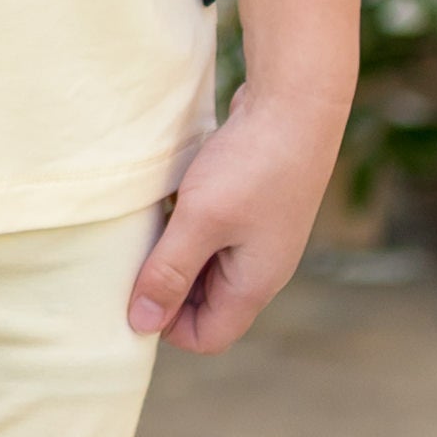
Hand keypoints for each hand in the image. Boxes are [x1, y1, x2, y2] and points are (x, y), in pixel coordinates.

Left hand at [127, 84, 351, 353]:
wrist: (299, 100)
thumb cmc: (253, 163)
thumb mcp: (201, 221)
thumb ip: (169, 272)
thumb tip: (141, 325)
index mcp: (254, 284)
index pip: (207, 337)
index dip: (167, 324)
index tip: (137, 287)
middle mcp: (261, 267)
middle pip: (204, 304)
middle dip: (167, 287)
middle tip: (136, 253)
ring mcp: (259, 236)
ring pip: (205, 265)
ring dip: (175, 252)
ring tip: (153, 222)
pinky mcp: (253, 206)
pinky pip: (212, 233)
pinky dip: (188, 225)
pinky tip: (173, 198)